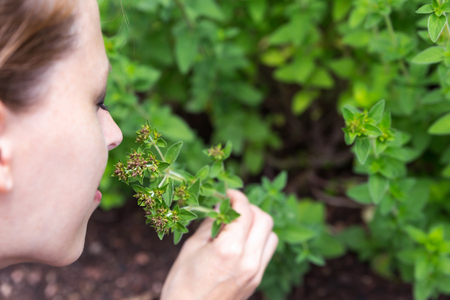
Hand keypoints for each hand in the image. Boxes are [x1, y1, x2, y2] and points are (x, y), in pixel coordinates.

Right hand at [160, 189, 277, 299]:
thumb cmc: (182, 285)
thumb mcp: (192, 247)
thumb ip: (211, 223)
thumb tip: (220, 206)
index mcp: (229, 249)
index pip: (244, 212)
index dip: (237, 197)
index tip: (228, 193)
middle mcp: (249, 260)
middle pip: (264, 220)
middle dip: (250, 208)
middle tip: (233, 207)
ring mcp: (256, 272)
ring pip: (271, 235)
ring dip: (258, 224)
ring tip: (239, 224)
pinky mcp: (257, 280)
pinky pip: (267, 252)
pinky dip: (259, 240)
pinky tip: (241, 241)